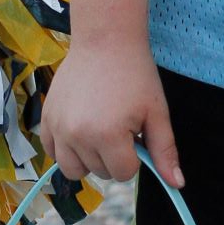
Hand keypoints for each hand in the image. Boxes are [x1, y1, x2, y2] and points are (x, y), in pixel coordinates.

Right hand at [40, 40, 182, 192]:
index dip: (135, 156)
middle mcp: (77, 135)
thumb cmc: (136, 74)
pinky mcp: (46, 118)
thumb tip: (177, 185)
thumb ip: (165, 151)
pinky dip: (65, 148)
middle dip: (113, 156)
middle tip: (119, 125)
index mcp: (107, 135)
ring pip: (73, 169)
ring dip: (89, 158)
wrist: (105, 39)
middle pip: (100, 172)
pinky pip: (51, 152)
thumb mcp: (157, 112)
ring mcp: (58, 127)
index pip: (124, 173)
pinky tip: (80, 130)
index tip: (135, 132)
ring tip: (99, 131)